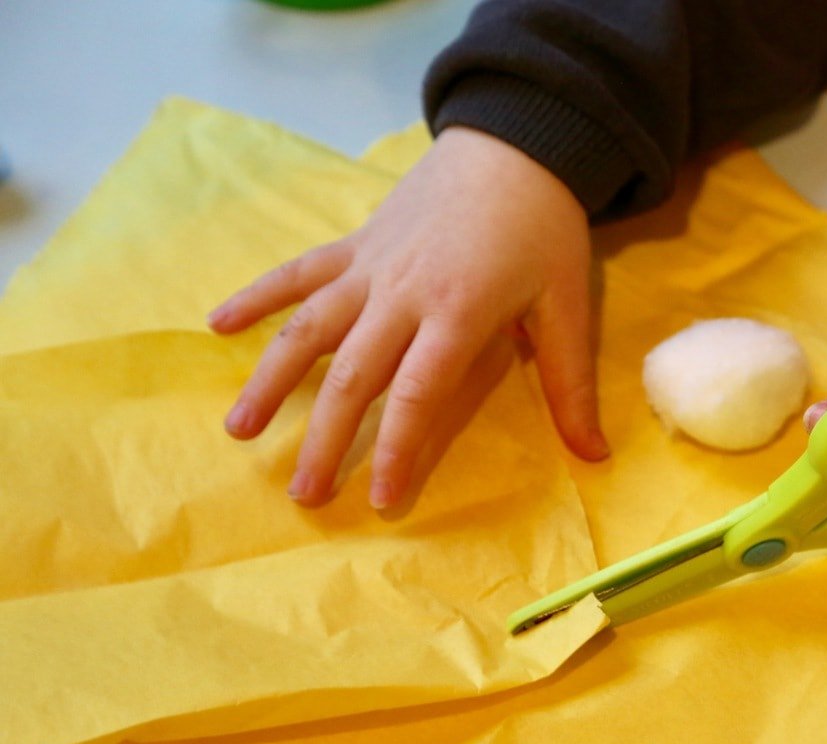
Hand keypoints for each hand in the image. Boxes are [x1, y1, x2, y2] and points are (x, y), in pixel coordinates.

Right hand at [209, 126, 606, 509]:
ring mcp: (369, 267)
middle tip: (302, 494)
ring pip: (308, 329)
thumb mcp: (568, 306)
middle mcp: (401, 293)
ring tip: (240, 429)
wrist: (514, 145)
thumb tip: (594, 456)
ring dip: (271, 380)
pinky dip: (256, 296)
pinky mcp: (353, 244)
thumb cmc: (544, 230)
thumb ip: (571, 385)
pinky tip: (216, 325)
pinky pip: (296, 273)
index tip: (379, 500)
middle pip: (352, 376)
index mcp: (457, 313)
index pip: (417, 395)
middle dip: (325, 439)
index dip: (395, 450)